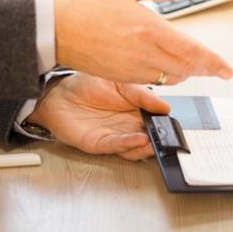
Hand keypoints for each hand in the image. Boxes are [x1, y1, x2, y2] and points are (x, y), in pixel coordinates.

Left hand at [27, 73, 170, 159]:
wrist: (57, 93)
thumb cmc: (86, 86)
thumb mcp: (121, 82)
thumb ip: (143, 95)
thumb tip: (165, 106)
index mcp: (138, 111)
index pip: (158, 122)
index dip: (167, 125)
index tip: (174, 125)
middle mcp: (129, 126)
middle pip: (151, 139)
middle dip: (161, 140)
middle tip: (169, 137)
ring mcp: (116, 136)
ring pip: (137, 149)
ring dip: (148, 147)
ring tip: (155, 141)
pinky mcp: (100, 144)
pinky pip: (118, 146)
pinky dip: (130, 145)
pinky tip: (139, 139)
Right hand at [54, 0, 232, 84]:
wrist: (54, 28)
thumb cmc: (87, 4)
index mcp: (149, 28)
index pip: (193, 51)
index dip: (215, 63)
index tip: (228, 71)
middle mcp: (144, 51)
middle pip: (187, 68)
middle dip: (205, 69)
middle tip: (216, 68)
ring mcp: (133, 67)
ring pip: (172, 77)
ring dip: (186, 72)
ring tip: (193, 65)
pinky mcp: (123, 76)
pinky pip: (154, 81)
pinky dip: (167, 75)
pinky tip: (168, 67)